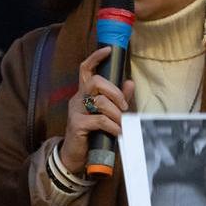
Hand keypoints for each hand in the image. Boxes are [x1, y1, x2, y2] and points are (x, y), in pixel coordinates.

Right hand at [61, 46, 134, 171]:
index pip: (85, 69)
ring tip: (120, 123)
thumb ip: (118, 98)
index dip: (95, 57)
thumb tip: (130, 82)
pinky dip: (112, 126)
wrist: (75, 156)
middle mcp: (77, 98)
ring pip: (100, 101)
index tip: (107, 49)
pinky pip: (99, 120)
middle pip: (95, 81)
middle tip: (124, 107)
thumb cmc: (92, 133)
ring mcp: (75, 111)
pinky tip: (117, 132)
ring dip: (116, 113)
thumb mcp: (107, 114)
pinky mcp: (76, 124)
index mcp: (84, 93)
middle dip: (114, 92)